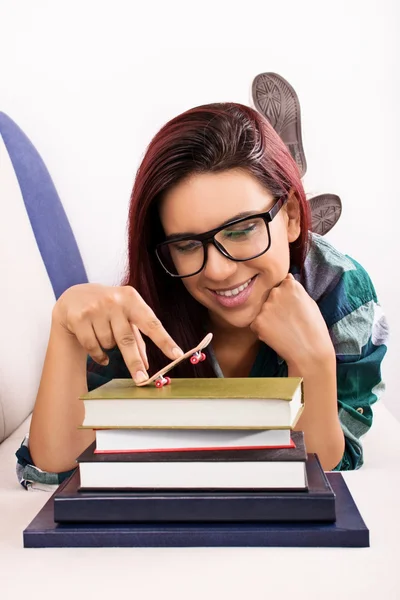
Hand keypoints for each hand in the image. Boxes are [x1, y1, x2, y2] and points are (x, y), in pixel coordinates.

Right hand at [52, 283, 182, 382]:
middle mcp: (115, 301)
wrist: (74, 297)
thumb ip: (138, 337)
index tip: (177, 355)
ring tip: (105, 336)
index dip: (165, 341)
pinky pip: (93, 347)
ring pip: (108, 344)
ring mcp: (95, 309)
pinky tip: (98, 349)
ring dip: (110, 348)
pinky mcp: (79, 318)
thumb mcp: (126, 315)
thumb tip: (147, 364)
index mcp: (132, 298)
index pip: (151, 323)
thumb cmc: (108, 308)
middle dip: (135, 362)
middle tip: (142, 380)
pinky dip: (98, 354)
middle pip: (127, 340)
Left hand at [250, 274, 334, 371]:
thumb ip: (295, 289)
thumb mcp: (309, 302)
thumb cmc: (314, 328)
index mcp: (290, 285)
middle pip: (270, 296)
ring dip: (268, 317)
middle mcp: (275, 292)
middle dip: (275, 305)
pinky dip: (263, 329)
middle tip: (287, 320)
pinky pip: (256, 323)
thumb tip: (286, 277)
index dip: (286, 297)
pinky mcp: (257, 322)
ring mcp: (265, 307)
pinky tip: (276, 335)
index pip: (281, 284)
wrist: (310, 351)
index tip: (292, 307)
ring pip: (262, 310)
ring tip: (283, 329)